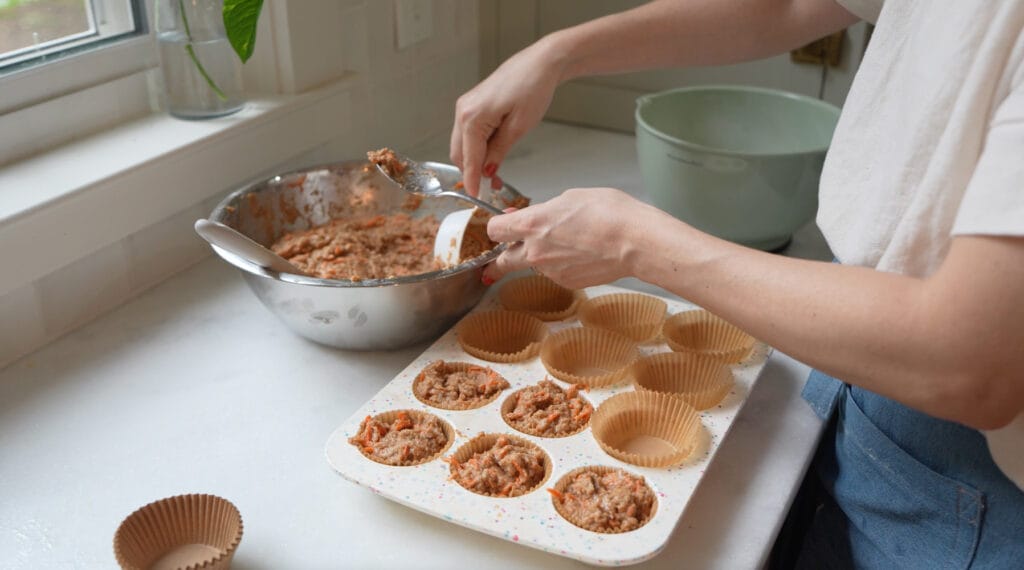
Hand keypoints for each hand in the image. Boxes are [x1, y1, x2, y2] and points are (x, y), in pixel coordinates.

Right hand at [451, 36, 564, 196]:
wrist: (540, 63)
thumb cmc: (533, 88)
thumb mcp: (519, 127)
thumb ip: (499, 151)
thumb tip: (488, 172)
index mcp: (472, 117)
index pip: (468, 159)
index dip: (472, 181)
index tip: (475, 198)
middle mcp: (463, 111)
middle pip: (460, 153)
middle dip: (473, 172)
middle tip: (492, 188)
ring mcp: (466, 106)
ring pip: (463, 144)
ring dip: (476, 160)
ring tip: (497, 174)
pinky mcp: (473, 104)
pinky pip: (469, 133)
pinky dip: (478, 147)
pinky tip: (494, 155)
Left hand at [483, 187, 675, 287]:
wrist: (635, 242)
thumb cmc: (609, 213)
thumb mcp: (570, 198)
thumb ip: (542, 209)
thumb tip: (525, 218)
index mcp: (532, 224)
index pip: (494, 230)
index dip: (496, 227)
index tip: (500, 227)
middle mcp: (535, 251)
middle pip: (501, 261)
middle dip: (498, 260)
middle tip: (497, 261)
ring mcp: (549, 271)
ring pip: (533, 266)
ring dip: (539, 258)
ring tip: (566, 244)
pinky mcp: (565, 282)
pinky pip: (554, 273)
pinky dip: (560, 265)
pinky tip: (580, 253)